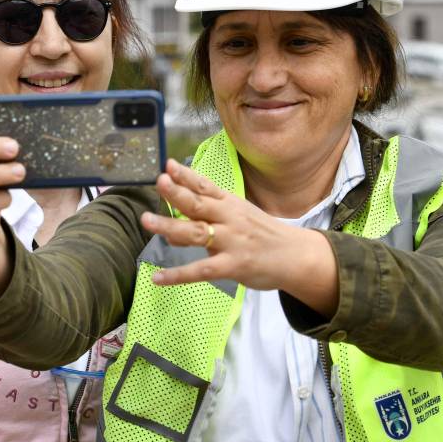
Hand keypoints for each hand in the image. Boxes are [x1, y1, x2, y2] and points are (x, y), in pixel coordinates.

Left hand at [140, 159, 338, 314]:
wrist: (296, 256)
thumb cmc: (263, 236)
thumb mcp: (238, 219)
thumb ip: (205, 222)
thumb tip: (170, 233)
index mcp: (230, 204)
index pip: (205, 185)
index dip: (186, 175)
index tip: (168, 164)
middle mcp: (229, 218)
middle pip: (198, 203)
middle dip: (177, 193)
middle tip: (159, 182)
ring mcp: (231, 242)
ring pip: (196, 232)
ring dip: (169, 226)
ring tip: (146, 221)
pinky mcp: (232, 266)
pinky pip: (201, 270)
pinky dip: (178, 275)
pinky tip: (158, 277)